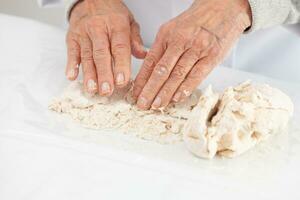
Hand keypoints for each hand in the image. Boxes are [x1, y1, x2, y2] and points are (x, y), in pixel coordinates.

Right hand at [66, 0, 145, 95]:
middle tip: (107, 91)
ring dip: (89, 74)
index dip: (120, 65)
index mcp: (117, 25)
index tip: (122, 81)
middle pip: (102, 54)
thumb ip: (135, 40)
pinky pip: (71, 51)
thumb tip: (143, 55)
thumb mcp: (129, 21)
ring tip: (92, 89)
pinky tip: (72, 76)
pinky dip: (71, 64)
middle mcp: (99, 29)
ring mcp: (84, 33)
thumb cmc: (112, 13)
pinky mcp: (72, 37)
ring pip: (87, 56)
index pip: (119, 48)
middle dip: (104, 74)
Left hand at [133, 0, 250, 109]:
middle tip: (143, 104)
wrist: (223, 7)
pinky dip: (185, 89)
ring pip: (177, 75)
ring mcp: (197, 48)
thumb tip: (151, 72)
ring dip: (165, 93)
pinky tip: (176, 98)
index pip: (150, 61)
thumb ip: (163, 49)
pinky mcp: (212, 56)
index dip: (142, 80)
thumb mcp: (174, 29)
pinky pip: (197, 75)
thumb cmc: (197, 21)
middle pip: (162, 71)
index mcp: (167, 34)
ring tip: (157, 105)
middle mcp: (180, 41)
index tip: (135, 93)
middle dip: (150, 90)